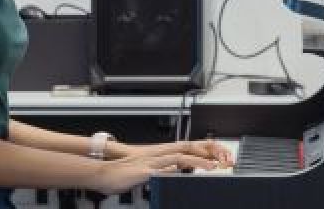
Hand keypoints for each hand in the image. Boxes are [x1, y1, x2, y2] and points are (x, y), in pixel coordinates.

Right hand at [90, 150, 216, 194]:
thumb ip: (160, 170)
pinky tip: (181, 171)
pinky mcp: (143, 172)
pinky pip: (160, 169)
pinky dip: (171, 169)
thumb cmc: (121, 175)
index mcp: (157, 154)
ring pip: (177, 158)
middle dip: (204, 154)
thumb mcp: (146, 171)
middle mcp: (155, 155)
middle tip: (220, 160)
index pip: (183, 148)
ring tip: (210, 167)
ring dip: (195, 162)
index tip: (216, 156)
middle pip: (184, 150)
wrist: (102, 174)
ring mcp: (149, 162)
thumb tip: (173, 172)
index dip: (201, 151)